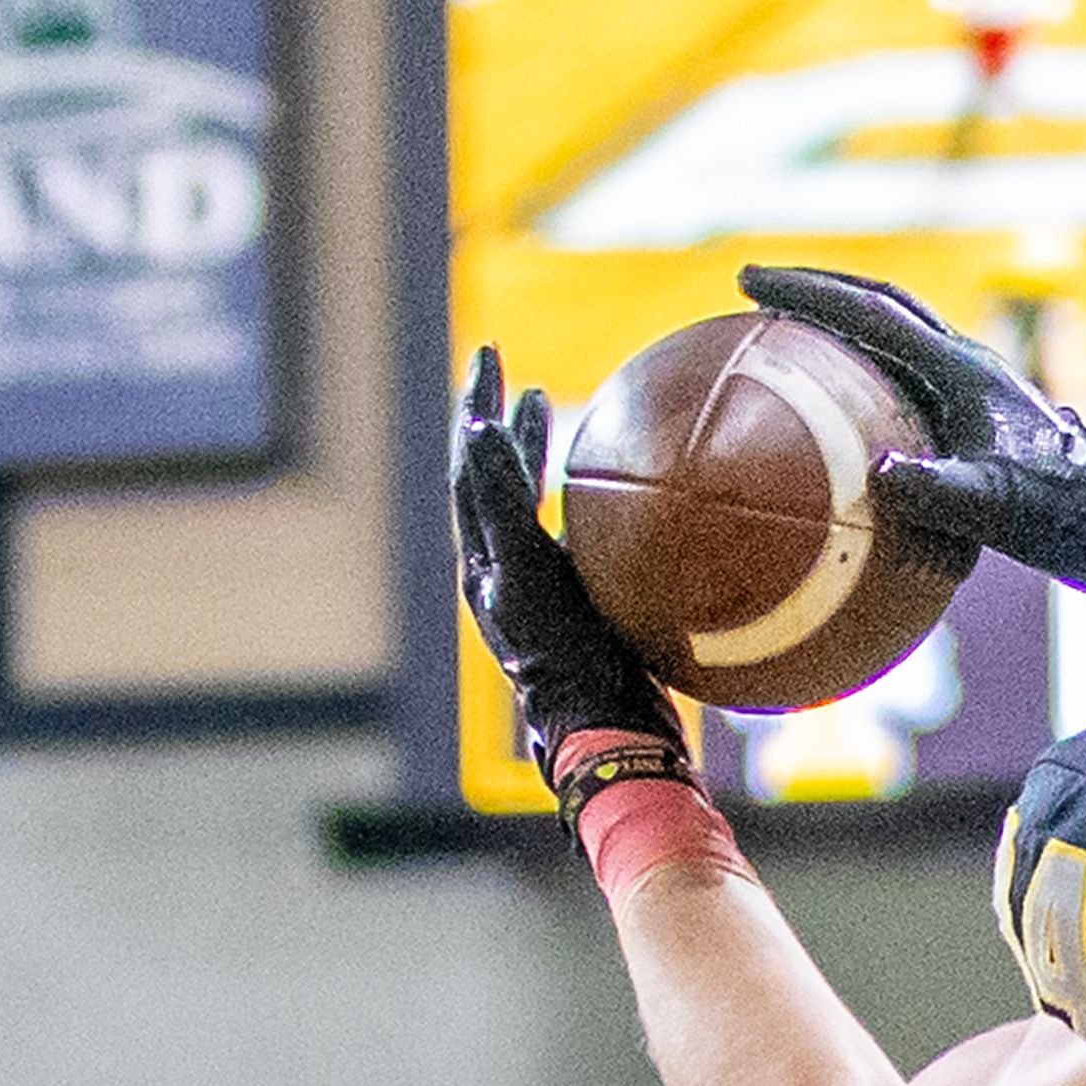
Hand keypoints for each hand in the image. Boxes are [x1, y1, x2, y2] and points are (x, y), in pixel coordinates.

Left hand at [452, 340, 684, 788]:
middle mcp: (505, 573)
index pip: (472, 466)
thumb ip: (503, 503)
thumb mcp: (528, 573)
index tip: (489, 356)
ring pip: (526, 504)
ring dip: (530, 453)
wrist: (613, 730)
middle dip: (498, 423)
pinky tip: (588, 482)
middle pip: (493, 479)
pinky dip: (570, 495)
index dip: (478, 409)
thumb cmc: (568, 658)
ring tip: (542, 405)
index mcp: (485, 561)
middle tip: (508, 371)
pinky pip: (563, 531)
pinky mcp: (578, 607)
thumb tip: (478, 429)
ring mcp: (541, 590)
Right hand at [738, 269, 1085, 594]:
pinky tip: (854, 415)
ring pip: (899, 334)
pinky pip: (913, 380)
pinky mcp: (986, 416)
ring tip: (798, 337)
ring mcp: (978, 387)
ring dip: (848, 324)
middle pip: (880, 304)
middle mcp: (968, 363)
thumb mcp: (997, 508)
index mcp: (961, 368)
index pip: (869, 312)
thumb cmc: (1065, 516)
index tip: (749, 280)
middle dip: (818, 290)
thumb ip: (940, 492)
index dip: (806, 293)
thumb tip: (880, 478)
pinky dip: (873, 377)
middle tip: (761, 290)